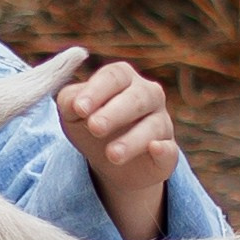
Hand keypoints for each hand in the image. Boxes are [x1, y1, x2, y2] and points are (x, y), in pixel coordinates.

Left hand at [58, 58, 177, 239]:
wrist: (109, 163)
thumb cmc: (91, 126)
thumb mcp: (73, 113)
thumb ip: (69, 101)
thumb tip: (75, 103)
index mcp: (123, 78)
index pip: (114, 76)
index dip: (97, 90)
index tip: (79, 108)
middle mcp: (148, 95)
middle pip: (137, 97)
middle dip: (115, 113)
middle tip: (94, 127)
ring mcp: (161, 122)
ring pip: (153, 126)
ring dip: (132, 139)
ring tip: (111, 154)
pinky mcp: (168, 152)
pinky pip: (170, 149)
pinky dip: (164, 149)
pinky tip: (155, 149)